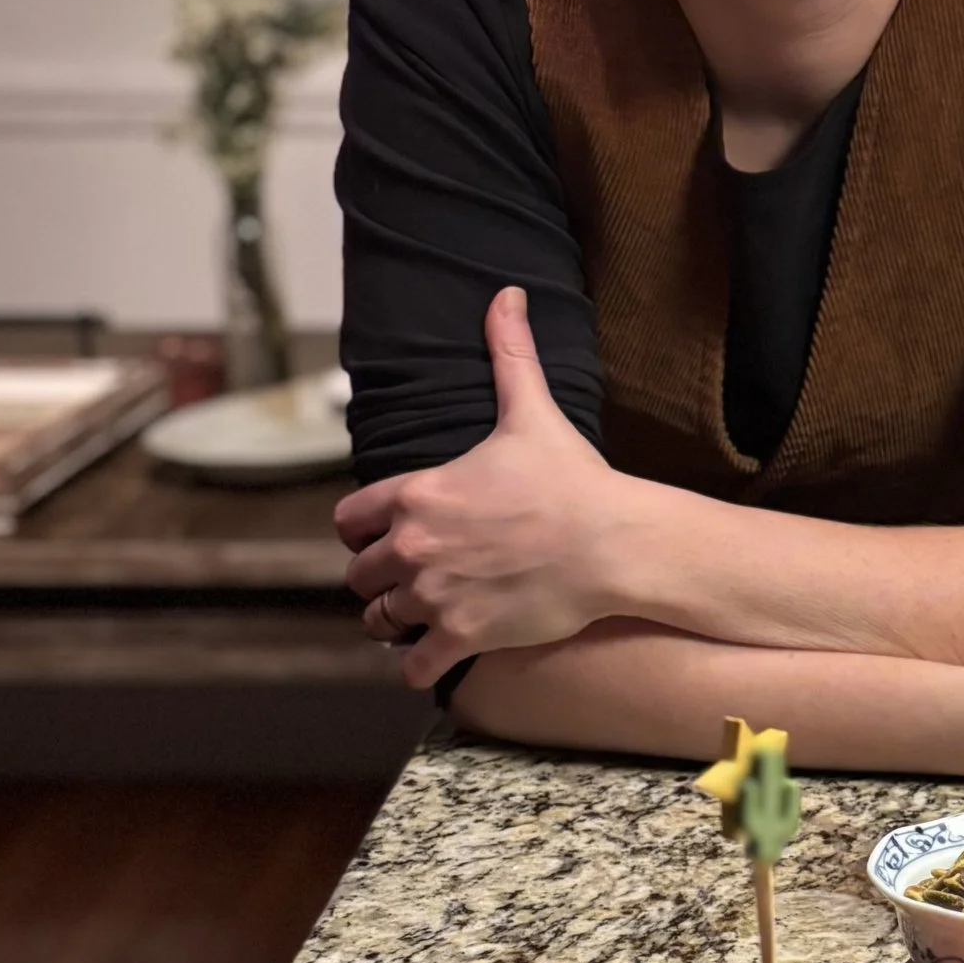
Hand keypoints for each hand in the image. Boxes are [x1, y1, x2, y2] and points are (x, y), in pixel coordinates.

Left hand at [336, 288, 634, 686]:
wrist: (615, 542)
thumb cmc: (572, 479)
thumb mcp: (531, 412)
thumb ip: (508, 354)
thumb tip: (506, 296)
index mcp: (416, 493)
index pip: (348, 522)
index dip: (363, 531)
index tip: (383, 536)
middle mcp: (413, 547)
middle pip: (358, 577)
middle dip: (377, 579)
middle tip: (406, 580)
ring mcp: (435, 596)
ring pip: (378, 621)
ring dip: (393, 621)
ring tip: (419, 617)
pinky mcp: (464, 635)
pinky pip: (414, 666)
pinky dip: (418, 666)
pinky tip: (434, 657)